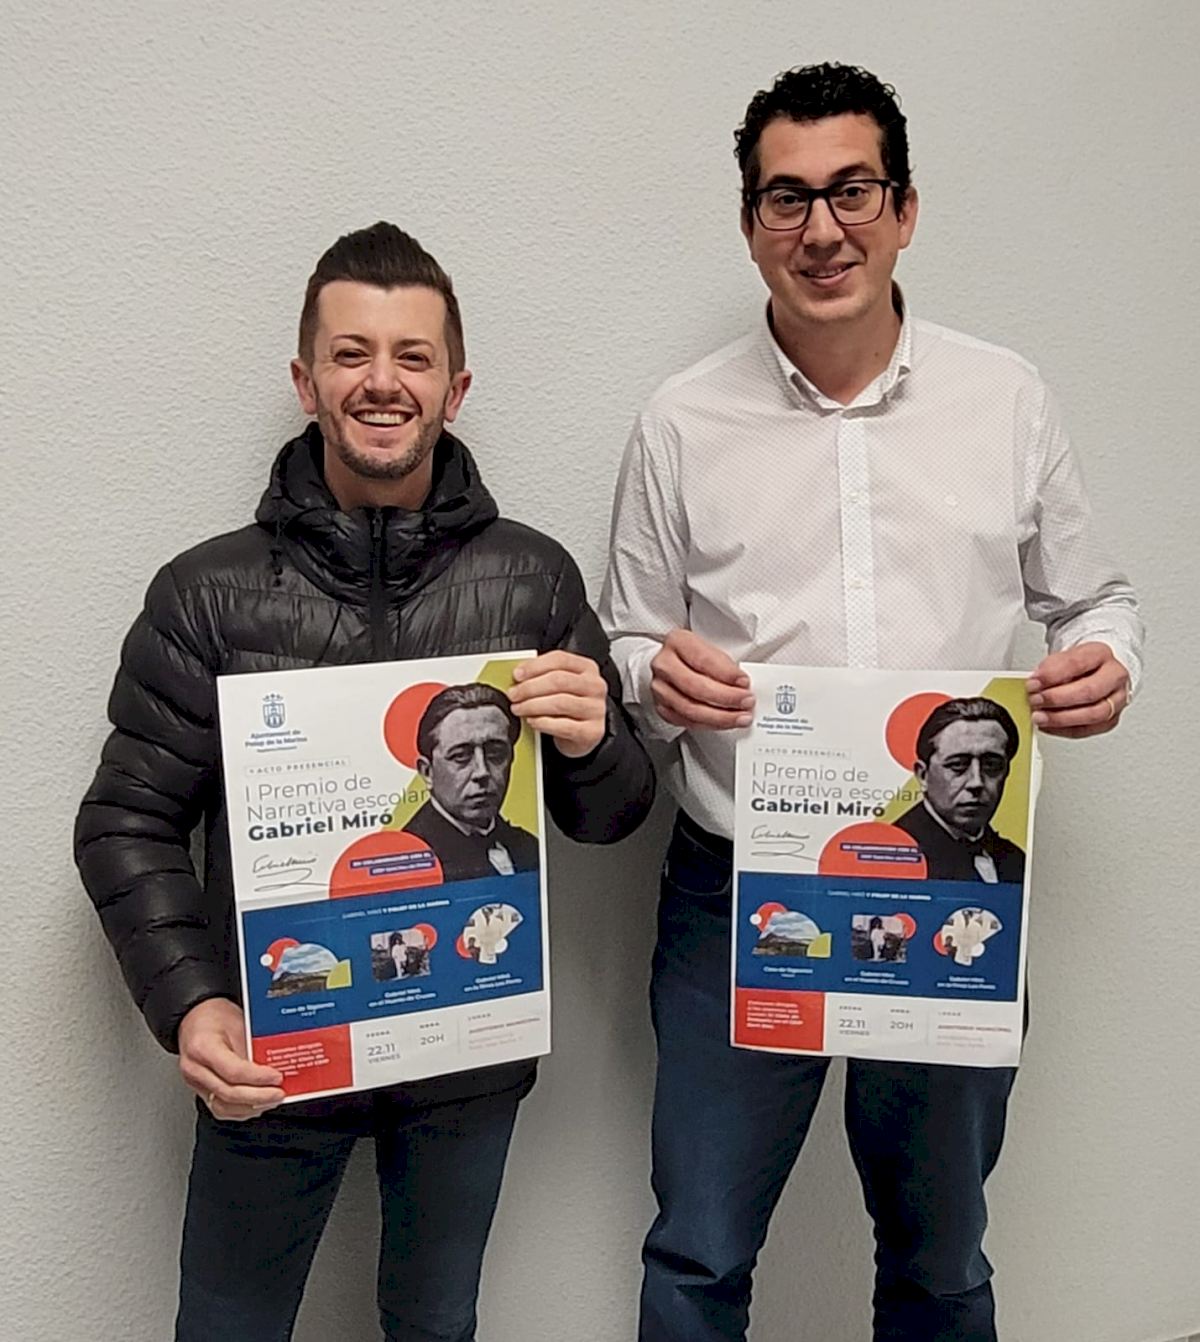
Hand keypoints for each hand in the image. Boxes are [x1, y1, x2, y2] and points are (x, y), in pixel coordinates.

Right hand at [177, 998, 285, 1120]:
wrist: (195, 1017)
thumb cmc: (215, 1016)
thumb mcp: (239, 1023)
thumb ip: (254, 1048)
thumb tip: (275, 1067)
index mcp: (203, 1047)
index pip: (233, 1071)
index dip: (258, 1078)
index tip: (277, 1078)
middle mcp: (195, 1068)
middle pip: (228, 1093)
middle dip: (258, 1097)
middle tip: (278, 1094)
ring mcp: (194, 1082)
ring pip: (222, 1107)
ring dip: (250, 1107)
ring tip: (271, 1101)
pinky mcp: (199, 1090)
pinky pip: (219, 1107)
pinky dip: (240, 1109)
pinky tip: (256, 1105)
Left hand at [508, 651, 607, 757]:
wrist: (583, 734)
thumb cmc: (568, 707)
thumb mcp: (560, 687)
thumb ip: (543, 676)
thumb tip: (518, 676)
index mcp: (587, 668)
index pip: (560, 659)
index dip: (535, 666)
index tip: (517, 675)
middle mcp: (595, 686)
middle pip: (559, 680)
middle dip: (530, 687)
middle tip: (514, 694)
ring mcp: (596, 709)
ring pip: (560, 702)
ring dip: (533, 706)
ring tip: (519, 708)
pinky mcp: (592, 731)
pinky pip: (563, 726)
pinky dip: (543, 723)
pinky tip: (533, 721)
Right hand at [650, 628, 754, 730]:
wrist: (677, 665)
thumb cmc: (697, 656)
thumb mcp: (713, 651)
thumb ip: (726, 667)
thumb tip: (742, 686)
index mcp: (678, 642)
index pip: (703, 660)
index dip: (726, 674)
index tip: (744, 682)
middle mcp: (664, 665)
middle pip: (695, 687)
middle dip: (726, 698)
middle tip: (746, 702)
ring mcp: (660, 688)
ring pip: (690, 709)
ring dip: (720, 717)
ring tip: (740, 717)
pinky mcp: (662, 708)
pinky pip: (687, 722)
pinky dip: (710, 724)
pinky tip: (725, 722)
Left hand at [1026, 642, 1129, 738]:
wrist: (1092, 672)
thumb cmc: (1076, 665)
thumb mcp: (1061, 657)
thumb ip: (1048, 669)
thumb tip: (1036, 684)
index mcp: (1101, 653)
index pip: (1077, 664)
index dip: (1052, 675)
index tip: (1033, 683)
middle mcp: (1114, 676)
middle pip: (1089, 691)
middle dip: (1057, 698)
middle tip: (1035, 700)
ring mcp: (1117, 699)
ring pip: (1093, 714)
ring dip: (1061, 718)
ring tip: (1040, 716)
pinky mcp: (1110, 720)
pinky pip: (1088, 730)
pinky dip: (1064, 730)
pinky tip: (1048, 725)